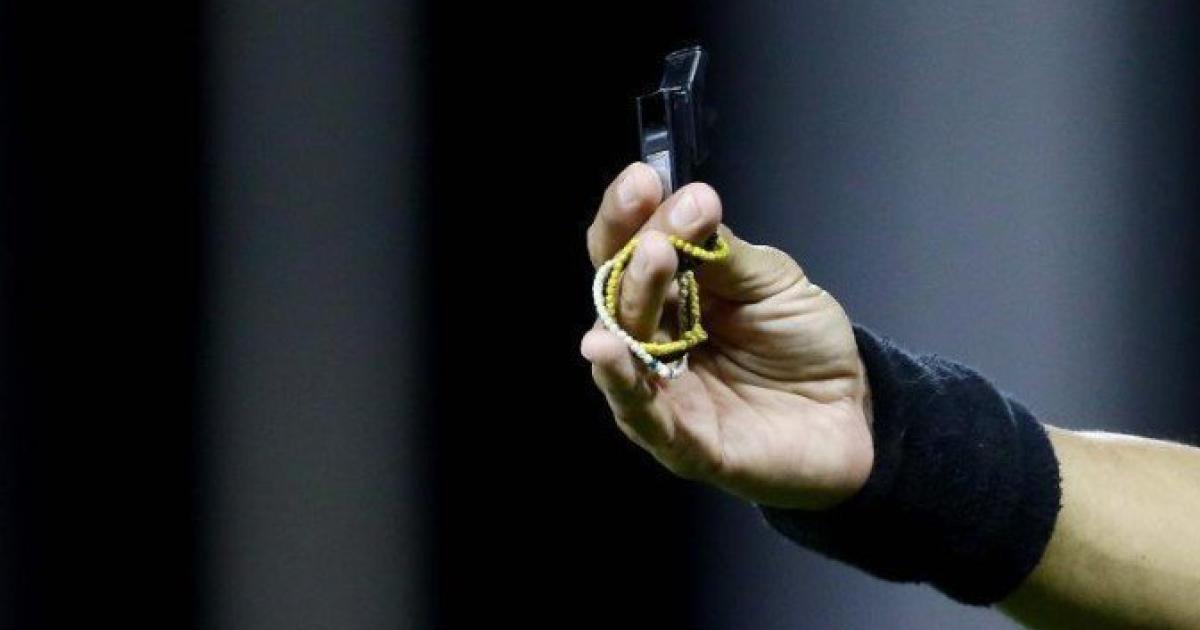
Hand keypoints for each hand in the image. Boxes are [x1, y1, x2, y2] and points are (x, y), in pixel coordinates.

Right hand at [582, 163, 873, 509]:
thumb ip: (724, 252)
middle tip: (663, 235)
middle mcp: (651, 344)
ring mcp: (664, 395)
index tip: (643, 180)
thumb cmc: (803, 344)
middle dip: (636, 259)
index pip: (627, 250)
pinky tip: (607, 353)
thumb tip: (688, 203)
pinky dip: (622, 387)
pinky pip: (645, 419)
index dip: (627, 216)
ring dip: (630, 305)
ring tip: (649, 263)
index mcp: (668, 297)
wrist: (854, 413)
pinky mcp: (684, 445)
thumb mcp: (771, 282)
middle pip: (618, 297)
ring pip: (622, 352)